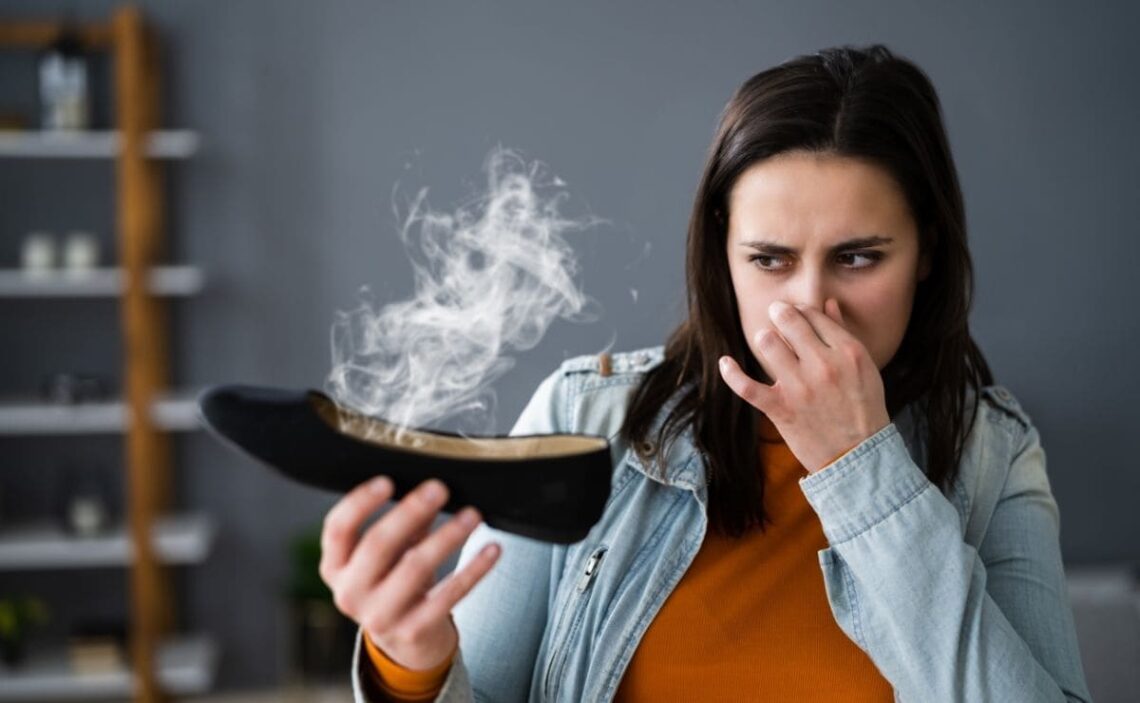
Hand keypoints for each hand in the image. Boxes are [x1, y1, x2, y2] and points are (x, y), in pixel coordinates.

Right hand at [320, 476, 500, 669]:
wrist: (405, 641)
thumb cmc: (394, 582)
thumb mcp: (390, 554)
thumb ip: (405, 524)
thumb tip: (430, 487)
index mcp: (335, 568)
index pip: (337, 529)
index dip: (359, 502)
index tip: (388, 481)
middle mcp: (350, 593)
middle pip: (377, 545)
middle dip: (409, 513)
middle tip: (439, 488)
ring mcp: (379, 617)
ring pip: (414, 568)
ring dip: (446, 537)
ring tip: (471, 515)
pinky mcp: (413, 631)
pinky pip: (448, 595)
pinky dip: (473, 570)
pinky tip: (492, 549)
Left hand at [717, 298, 890, 473]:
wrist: (858, 454)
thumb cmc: (863, 407)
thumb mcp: (864, 366)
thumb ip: (844, 333)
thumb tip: (827, 303)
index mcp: (848, 351)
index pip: (813, 314)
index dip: (800, 310)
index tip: (795, 315)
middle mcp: (823, 365)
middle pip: (788, 321)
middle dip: (779, 314)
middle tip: (776, 316)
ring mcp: (800, 387)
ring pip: (767, 343)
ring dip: (764, 339)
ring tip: (767, 343)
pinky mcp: (780, 408)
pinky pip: (746, 386)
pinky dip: (731, 373)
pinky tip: (725, 362)